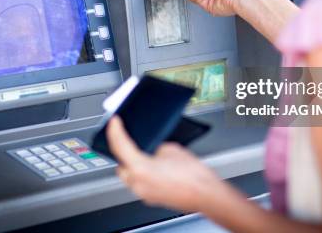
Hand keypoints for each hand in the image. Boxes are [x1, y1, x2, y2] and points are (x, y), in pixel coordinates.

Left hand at [106, 116, 220, 212]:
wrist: (207, 194)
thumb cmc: (194, 176)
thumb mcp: (171, 150)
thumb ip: (155, 148)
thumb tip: (153, 151)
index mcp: (140, 168)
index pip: (119, 145)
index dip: (115, 130)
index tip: (114, 122)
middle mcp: (138, 183)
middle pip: (120, 163)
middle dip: (121, 150)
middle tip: (125, 136)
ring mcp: (144, 193)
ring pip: (129, 175)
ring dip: (131, 163)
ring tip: (140, 151)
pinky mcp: (152, 198)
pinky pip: (140, 183)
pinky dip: (142, 174)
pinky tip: (152, 166)